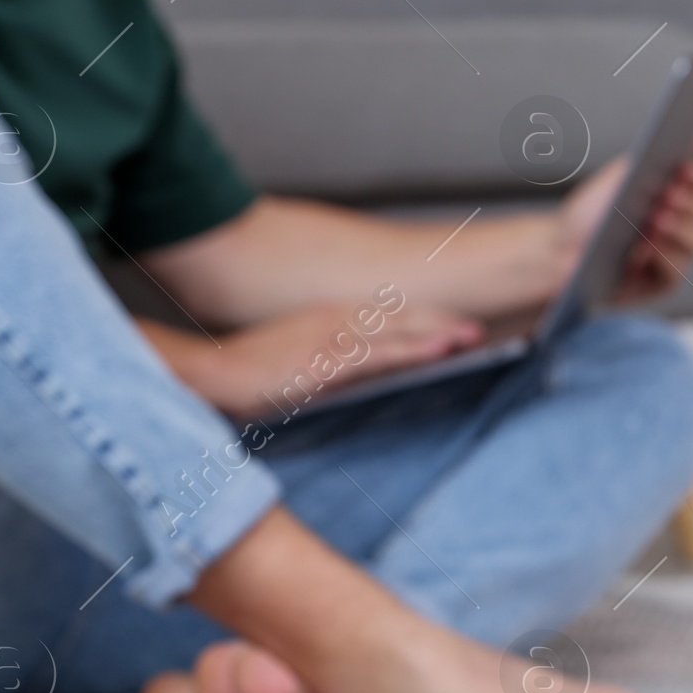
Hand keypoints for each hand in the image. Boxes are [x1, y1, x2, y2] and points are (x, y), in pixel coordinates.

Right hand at [154, 300, 485, 421]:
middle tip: (480, 328)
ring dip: (439, 331)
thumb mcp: (297, 365)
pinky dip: (416, 349)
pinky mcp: (327, 358)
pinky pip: (382, 353)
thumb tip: (355, 378)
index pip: (388, 314)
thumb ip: (329, 365)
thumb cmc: (247, 375)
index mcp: (329, 318)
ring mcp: (332, 336)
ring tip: (474, 335)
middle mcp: (335, 319)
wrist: (212, 374)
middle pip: (402, 315)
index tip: (456, 325)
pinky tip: (442, 349)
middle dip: (442, 320)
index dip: (425, 319)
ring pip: (399, 329)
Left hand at [554, 156, 692, 305]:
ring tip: (656, 219)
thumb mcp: (616, 180)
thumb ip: (650, 158)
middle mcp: (678, 229)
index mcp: (673, 200)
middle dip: (690, 204)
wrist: (556, 251)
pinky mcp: (658, 285)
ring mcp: (671, 258)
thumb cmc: (588, 215)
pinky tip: (646, 249)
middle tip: (668, 195)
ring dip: (679, 230)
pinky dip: (663, 258)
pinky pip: (673, 274)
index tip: (686, 168)